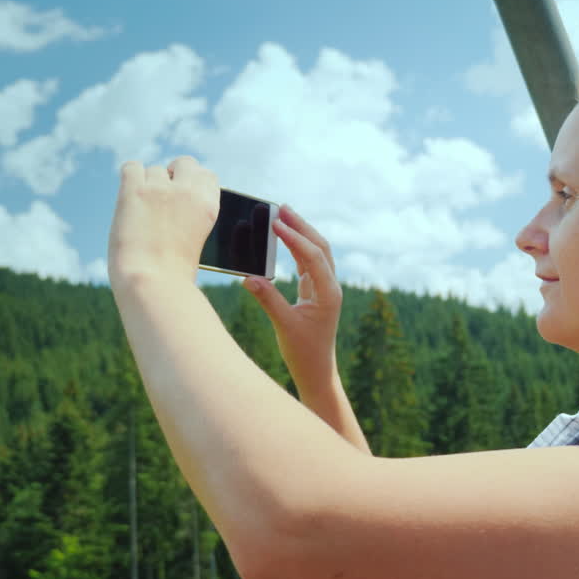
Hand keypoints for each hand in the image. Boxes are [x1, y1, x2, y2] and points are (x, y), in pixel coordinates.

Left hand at [109, 156, 218, 285]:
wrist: (154, 283)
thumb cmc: (174, 273)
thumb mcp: (196, 238)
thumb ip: (190, 215)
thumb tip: (171, 205)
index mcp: (209, 204)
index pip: (206, 175)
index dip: (193, 183)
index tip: (183, 195)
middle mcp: (187, 191)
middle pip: (184, 163)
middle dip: (174, 175)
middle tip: (162, 198)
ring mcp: (160, 189)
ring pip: (154, 170)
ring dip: (148, 185)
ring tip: (141, 211)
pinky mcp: (134, 191)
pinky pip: (131, 167)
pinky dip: (130, 178)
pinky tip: (128, 198)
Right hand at [242, 205, 342, 395]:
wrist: (316, 371)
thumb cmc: (303, 352)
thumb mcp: (283, 326)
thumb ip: (268, 300)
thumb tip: (248, 277)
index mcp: (328, 293)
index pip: (312, 256)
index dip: (294, 238)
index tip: (275, 224)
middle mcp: (330, 287)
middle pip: (319, 247)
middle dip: (302, 226)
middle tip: (282, 208)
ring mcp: (325, 289)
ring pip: (316, 253)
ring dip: (301, 233)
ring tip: (283, 216)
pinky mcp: (316, 293)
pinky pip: (309, 263)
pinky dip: (297, 249)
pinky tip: (285, 239)